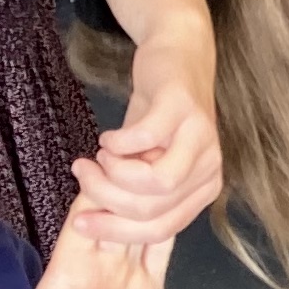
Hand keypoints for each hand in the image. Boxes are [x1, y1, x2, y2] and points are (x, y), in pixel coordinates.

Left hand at [0, 164, 171, 288]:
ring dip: (156, 197)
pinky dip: (173, 226)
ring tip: (175, 166)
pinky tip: (184, 203)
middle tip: (153, 150)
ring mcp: (126, 274)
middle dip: (132, 180)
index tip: (113, 160)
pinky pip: (162, 252)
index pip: (87, 216)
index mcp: (69, 266)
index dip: (98, 189)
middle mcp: (100, 262)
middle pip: (119, 210)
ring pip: (145, 224)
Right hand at [81, 0, 220, 242]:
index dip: (115, 232)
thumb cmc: (158, 117)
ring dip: (113, 175)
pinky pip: (146, 139)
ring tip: (97, 156)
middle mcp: (210, 170)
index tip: (79, 223)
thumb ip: (132, 195)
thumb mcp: (147, 163)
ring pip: (155, 184)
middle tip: (82, 175)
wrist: (178, 57)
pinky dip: (118, 143)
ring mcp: (201, 139)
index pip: (159, 231)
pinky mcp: (183, 108)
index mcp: (202, 191)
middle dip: (105, 200)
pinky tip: (108, 137)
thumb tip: (96, 224)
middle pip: (152, 211)